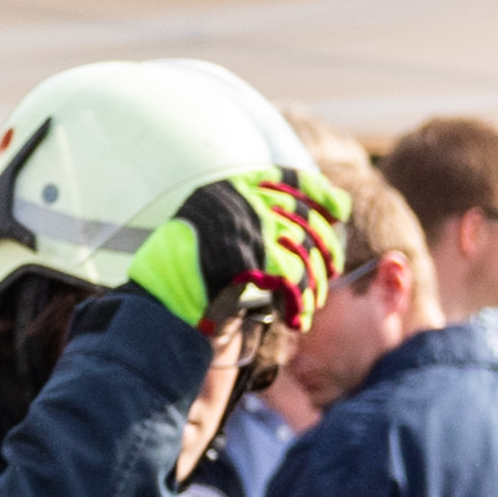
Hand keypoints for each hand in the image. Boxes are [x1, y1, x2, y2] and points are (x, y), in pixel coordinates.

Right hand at [130, 169, 344, 334]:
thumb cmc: (182, 272)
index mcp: (228, 187)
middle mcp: (241, 199)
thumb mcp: (212, 228)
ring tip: (312, 302)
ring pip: (304, 249)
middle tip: (332, 270)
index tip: (339, 210)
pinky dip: (299, 301)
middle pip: (304, 218)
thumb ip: (254, 215)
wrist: (157, 303)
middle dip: (325, 247)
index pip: (290, 178)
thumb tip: (336, 203)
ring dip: (314, 280)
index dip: (319, 193)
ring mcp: (248, 225)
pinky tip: (297, 318)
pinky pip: (293, 277)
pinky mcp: (254, 256)